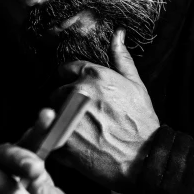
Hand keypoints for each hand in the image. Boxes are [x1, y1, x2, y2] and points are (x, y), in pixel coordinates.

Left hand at [51, 29, 159, 192]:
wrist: (144, 160)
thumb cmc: (142, 123)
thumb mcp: (136, 86)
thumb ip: (121, 59)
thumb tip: (118, 34)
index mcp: (95, 76)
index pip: (66, 70)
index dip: (72, 82)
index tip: (79, 95)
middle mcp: (78, 93)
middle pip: (56, 93)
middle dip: (65, 104)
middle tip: (84, 119)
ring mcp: (68, 117)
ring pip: (51, 114)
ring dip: (60, 122)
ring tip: (81, 133)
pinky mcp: (62, 140)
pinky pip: (49, 136)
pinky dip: (58, 142)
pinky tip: (75, 147)